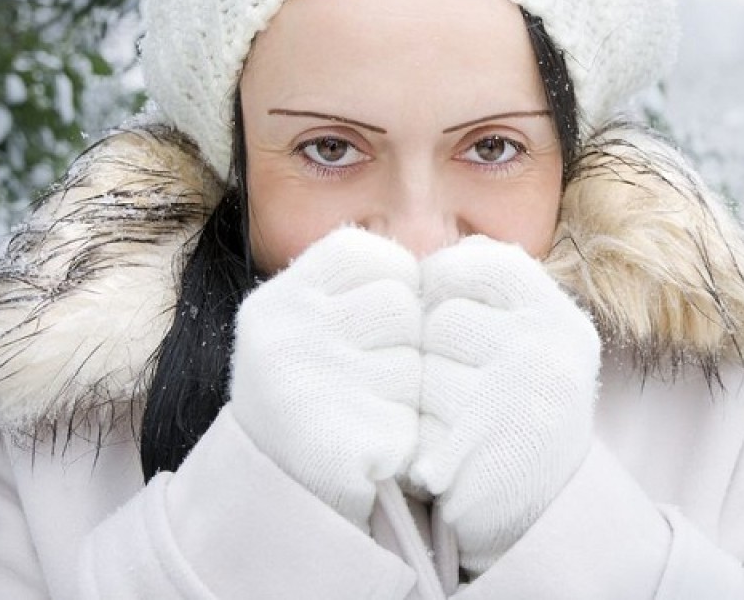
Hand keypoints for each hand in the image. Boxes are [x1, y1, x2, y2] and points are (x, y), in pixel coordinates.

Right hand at [228, 227, 422, 529]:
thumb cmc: (318, 390)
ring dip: (410, 390)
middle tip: (372, 375)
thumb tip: (467, 251)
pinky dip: (407, 435)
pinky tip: (377, 445)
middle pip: (399, 304)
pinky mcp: (339, 446)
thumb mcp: (315, 320)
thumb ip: (367, 283)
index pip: (368, 253)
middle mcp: (284, 339)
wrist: (280, 491)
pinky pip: (414, 419)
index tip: (376, 318)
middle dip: (404, 339)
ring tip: (371, 410)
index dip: (391, 282)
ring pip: (415, 362)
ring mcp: (308, 393)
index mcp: (277, 301)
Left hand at [412, 236, 600, 574]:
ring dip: (419, 404)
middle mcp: (551, 350)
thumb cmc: (511, 417)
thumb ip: (489, 295)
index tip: (439, 316)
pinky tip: (440, 462)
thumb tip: (434, 249)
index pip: (482, 261)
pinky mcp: (487, 451)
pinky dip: (416, 446)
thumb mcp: (525, 345)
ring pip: (421, 372)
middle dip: (429, 353)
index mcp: (559, 319)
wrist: (536, 517)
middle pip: (441, 317)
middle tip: (454, 391)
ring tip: (451, 429)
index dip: (444, 283)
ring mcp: (523, 398)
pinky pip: (415, 424)